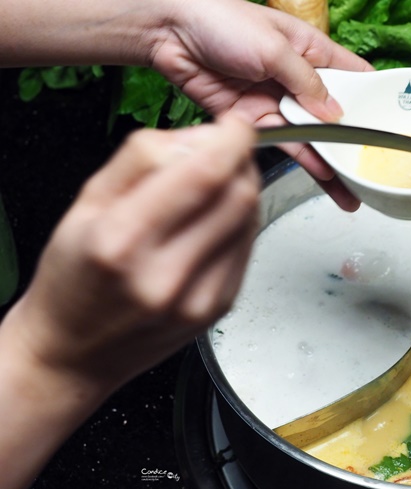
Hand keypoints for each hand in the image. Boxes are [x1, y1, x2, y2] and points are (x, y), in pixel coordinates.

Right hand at [1, 115, 259, 394]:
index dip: (232, 139)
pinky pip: (247, 247)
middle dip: (241, 160)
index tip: (236, 125)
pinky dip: (239, 221)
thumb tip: (199, 136)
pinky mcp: (218, 308)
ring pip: (250, 218)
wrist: (74, 353)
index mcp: (122, 241)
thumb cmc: (73, 279)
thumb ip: (143, 158)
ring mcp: (198, 298)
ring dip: (242, 188)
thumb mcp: (86, 203)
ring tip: (212, 187)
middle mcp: (165, 275)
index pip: (204, 174)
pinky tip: (213, 220)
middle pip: (238, 195)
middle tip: (224, 150)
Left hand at [151, 0, 372, 209]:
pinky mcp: (253, 120)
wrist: (168, 33)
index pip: (352, 77)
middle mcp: (297, 79)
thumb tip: (334, 113)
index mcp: (311, 50)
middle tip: (373, 171)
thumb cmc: (220, 20)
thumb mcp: (274, 47)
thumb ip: (307, 83)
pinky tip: (323, 175)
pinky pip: (284, 144)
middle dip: (352, 142)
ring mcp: (276, 101)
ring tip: (351, 189)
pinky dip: (302, 159)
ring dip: (330, 161)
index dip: (372, 99)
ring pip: (311, 137)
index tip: (390, 125)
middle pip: (334, 116)